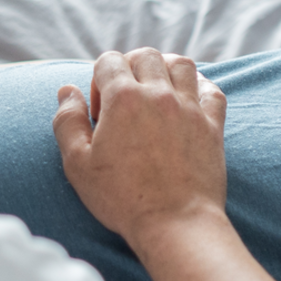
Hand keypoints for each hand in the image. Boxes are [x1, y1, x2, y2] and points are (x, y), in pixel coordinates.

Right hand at [51, 49, 228, 240]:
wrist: (175, 223)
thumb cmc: (122, 198)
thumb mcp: (77, 164)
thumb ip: (67, 121)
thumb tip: (67, 91)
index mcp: (124, 99)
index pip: (109, 61)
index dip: (98, 80)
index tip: (100, 113)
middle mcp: (160, 95)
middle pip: (146, 56)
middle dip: (129, 68)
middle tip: (124, 101)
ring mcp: (191, 108)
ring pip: (181, 64)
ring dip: (165, 69)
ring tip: (155, 93)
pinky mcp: (213, 126)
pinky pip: (212, 89)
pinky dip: (200, 87)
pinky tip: (188, 101)